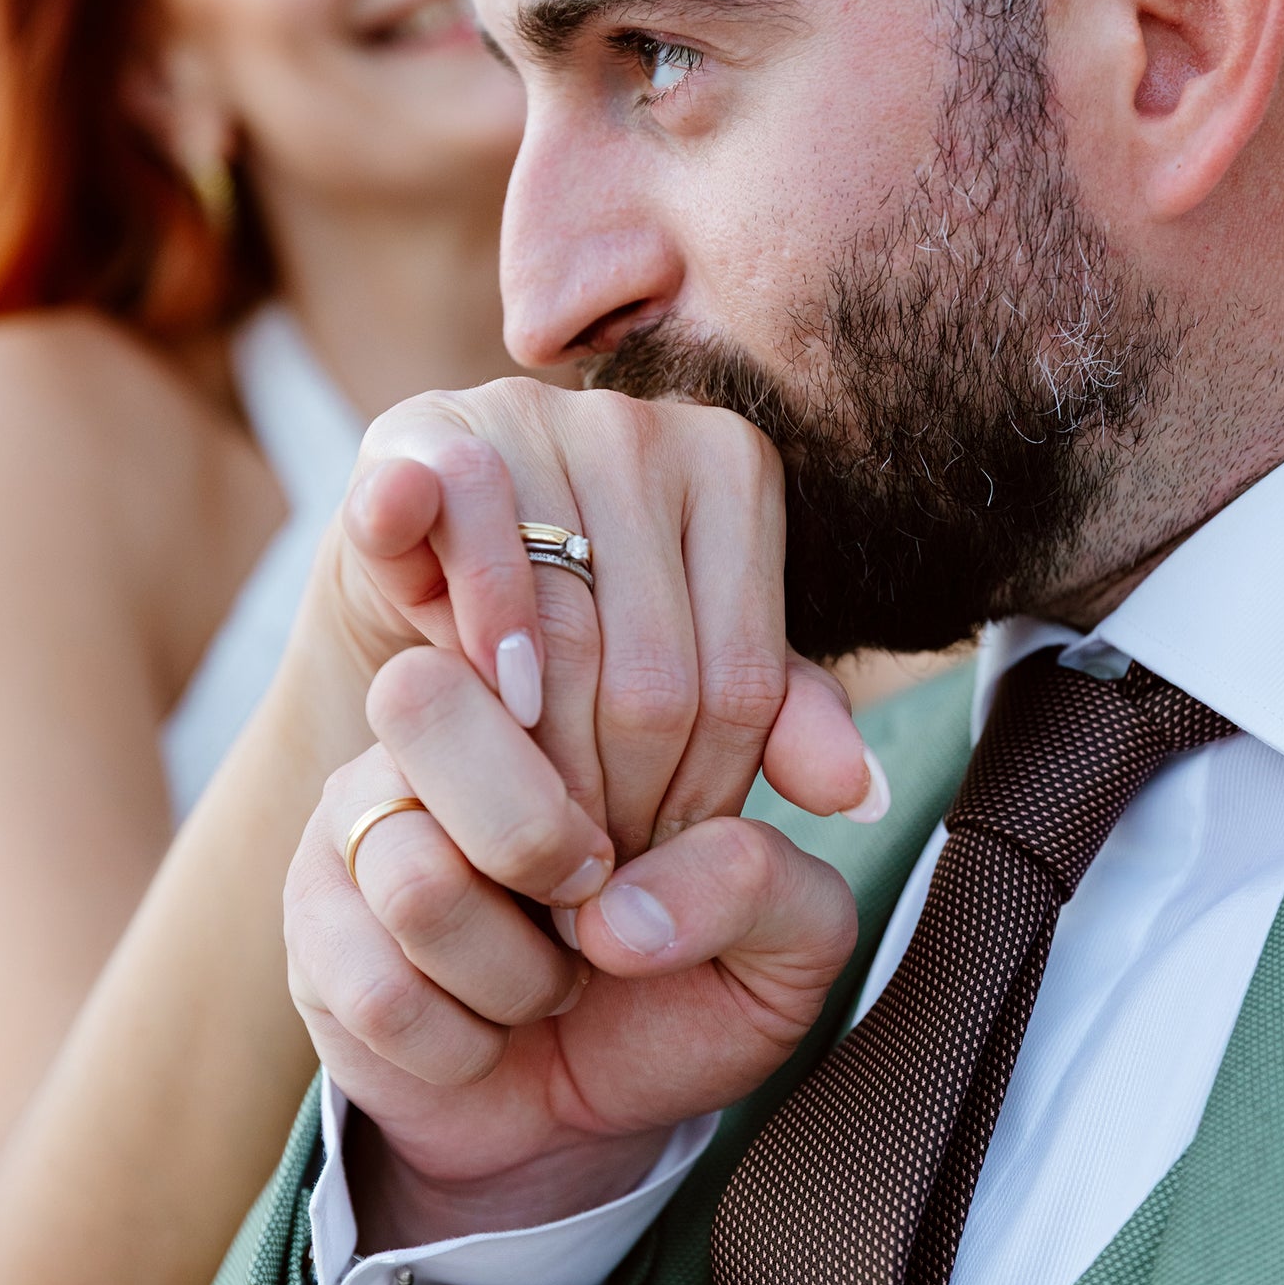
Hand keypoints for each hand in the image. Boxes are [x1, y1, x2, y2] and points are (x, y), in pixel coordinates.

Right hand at [286, 646, 859, 1244]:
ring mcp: (356, 819)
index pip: (547, 626)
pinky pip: (380, 989)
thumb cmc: (685, 987)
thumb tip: (630, 904)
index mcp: (559, 681)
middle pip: (422, 698)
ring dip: (518, 973)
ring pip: (413, 875)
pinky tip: (487, 1034)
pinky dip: (464, 1043)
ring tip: (552, 978)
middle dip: (536, 834)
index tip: (657, 836)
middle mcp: (436, 720)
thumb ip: (764, 880)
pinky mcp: (313, 928)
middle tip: (592, 896)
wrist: (586, 1114)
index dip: (619, 746)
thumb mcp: (786, 941)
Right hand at [318, 379, 878, 860]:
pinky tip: (483, 681)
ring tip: (529, 820)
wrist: (423, 567)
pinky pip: (465, 518)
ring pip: (560, 629)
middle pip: (650, 672)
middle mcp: (644, 427)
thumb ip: (780, 716)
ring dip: (537, 753)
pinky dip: (475, 603)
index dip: (696, 799)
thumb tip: (860, 795)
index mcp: (734, 469)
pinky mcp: (429, 429)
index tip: (655, 861)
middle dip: (613, 799)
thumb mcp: (692, 664)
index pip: (738, 682)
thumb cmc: (576, 624)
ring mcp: (533, 418)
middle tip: (584, 866)